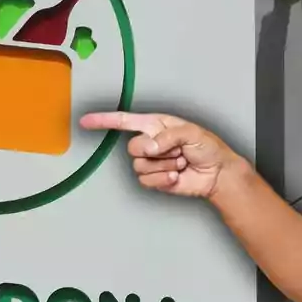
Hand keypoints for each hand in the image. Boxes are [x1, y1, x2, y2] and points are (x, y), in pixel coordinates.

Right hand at [79, 111, 242, 198]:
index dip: (104, 121)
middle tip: (177, 152)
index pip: (124, 121)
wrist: (216, 173)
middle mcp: (150, 142)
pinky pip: (146, 181)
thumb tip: (149, 148)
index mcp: (155, 125)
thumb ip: (167, 137)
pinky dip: (163, 180)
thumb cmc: (208, 148)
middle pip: (133, 148)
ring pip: (139, 166)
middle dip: (156, 151)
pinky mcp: (154, 179)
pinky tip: (177, 176)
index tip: (85, 121)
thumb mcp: (191, 133)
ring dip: (164, 166)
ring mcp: (151, 162)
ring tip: (180, 163)